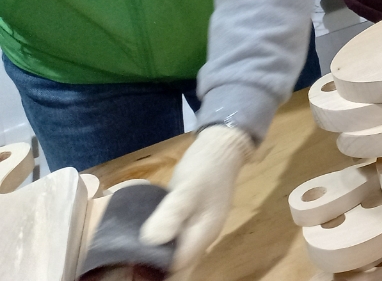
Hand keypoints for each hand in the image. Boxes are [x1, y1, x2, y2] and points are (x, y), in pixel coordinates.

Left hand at [139, 125, 254, 270]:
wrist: (223, 146)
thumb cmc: (206, 166)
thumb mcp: (187, 187)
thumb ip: (171, 214)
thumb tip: (150, 241)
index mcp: (203, 235)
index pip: (177, 267)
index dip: (154, 271)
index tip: (128, 266)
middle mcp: (202, 237)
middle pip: (178, 266)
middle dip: (154, 269)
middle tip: (126, 263)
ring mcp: (198, 228)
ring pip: (176, 254)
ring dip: (156, 258)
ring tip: (129, 254)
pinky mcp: (192, 219)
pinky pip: (175, 241)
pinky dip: (160, 244)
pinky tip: (144, 238)